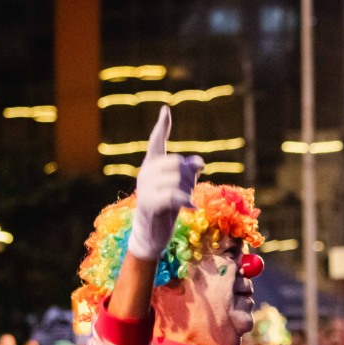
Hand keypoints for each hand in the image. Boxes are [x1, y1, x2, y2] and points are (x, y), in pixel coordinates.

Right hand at [125, 106, 203, 261]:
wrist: (151, 234)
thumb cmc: (166, 208)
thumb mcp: (180, 186)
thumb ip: (190, 171)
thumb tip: (198, 162)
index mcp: (152, 165)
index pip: (157, 142)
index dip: (162, 126)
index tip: (165, 110)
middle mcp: (146, 172)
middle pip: (178, 163)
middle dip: (190, 177)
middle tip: (188, 191)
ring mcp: (145, 188)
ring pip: (178, 179)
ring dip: (188, 191)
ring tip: (185, 202)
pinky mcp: (149, 204)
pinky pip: (173, 196)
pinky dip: (186, 201)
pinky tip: (191, 208)